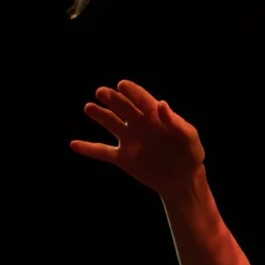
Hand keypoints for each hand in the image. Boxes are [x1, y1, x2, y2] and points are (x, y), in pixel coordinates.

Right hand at [71, 80, 204, 198]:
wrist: (182, 179)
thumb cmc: (191, 155)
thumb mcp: (189, 139)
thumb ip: (177, 123)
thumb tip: (161, 104)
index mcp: (157, 116)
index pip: (142, 99)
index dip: (132, 92)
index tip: (121, 85)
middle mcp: (140, 124)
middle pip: (124, 107)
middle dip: (113, 99)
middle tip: (101, 92)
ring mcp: (130, 140)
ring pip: (111, 124)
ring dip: (100, 115)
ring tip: (89, 107)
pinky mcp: (123, 158)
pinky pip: (102, 152)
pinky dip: (88, 149)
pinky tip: (74, 144)